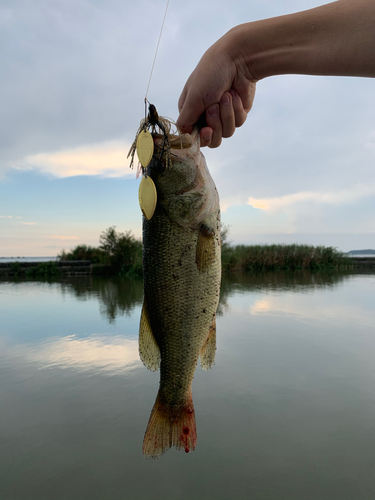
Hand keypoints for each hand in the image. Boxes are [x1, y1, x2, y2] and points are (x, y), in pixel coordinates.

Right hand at [177, 33, 256, 147]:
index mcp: (190, 111)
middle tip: (214, 106)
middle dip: (215, 123)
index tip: (206, 130)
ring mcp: (223, 116)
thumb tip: (184, 139)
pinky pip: (238, 123)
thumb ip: (185, 121)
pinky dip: (237, 109)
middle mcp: (205, 116)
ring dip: (227, 114)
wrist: (238, 60)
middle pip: (212, 140)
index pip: (193, 137)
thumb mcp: (193, 98)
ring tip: (226, 96)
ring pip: (226, 133)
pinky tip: (235, 94)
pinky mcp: (238, 113)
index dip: (202, 137)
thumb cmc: (211, 74)